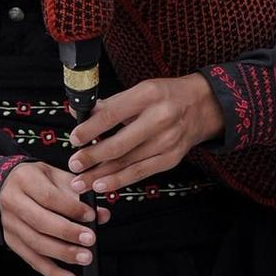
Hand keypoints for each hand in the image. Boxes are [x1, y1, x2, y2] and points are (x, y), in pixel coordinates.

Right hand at [0, 161, 109, 275]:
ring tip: (84, 257)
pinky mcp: (12, 241)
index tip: (91, 215)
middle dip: (68, 233)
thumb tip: (102, 214)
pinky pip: (32, 260)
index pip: (48, 197)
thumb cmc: (34, 180)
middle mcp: (13, 202)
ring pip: (36, 243)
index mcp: (25, 180)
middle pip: (41, 222)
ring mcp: (10, 224)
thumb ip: (80, 194)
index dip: (71, 208)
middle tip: (90, 239)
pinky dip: (52, 271)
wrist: (6, 186)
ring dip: (62, 254)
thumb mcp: (57, 177)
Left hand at [68, 74, 224, 197]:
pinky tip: (104, 185)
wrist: (202, 106)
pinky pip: (141, 173)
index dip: (91, 129)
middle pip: (120, 143)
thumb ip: (111, 104)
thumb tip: (80, 114)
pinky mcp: (172, 158)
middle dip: (93, 157)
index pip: (113, 114)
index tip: (74, 138)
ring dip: (101, 175)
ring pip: (129, 163)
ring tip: (81, 182)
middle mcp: (160, 118)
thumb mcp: (139, 90)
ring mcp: (168, 141)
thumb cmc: (165, 96)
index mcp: (148, 95)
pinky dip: (121, 181)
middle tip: (74, 165)